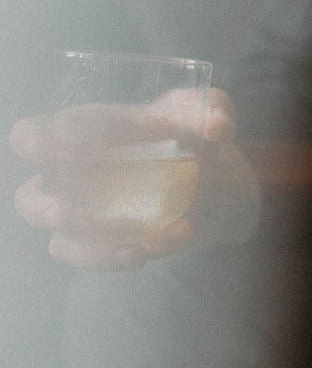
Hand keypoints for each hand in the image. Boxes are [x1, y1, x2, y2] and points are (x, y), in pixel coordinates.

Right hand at [8, 87, 260, 271]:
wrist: (225, 178)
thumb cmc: (196, 132)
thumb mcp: (207, 109)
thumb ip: (213, 108)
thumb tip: (216, 126)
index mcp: (85, 132)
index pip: (33, 136)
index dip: (38, 142)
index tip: (58, 147)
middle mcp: (77, 175)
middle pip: (29, 200)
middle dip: (45, 210)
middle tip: (68, 212)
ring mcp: (91, 214)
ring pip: (64, 243)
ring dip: (98, 248)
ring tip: (142, 245)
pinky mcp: (114, 242)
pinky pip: (101, 260)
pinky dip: (130, 258)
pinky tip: (169, 241)